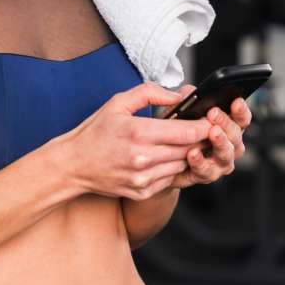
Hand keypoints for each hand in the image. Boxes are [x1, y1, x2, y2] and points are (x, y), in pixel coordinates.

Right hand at [60, 82, 212, 200]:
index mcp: (138, 132)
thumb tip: (179, 95)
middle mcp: (142, 158)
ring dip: (189, 154)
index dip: (204, 126)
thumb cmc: (95, 132)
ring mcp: (143, 178)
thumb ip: (150, 92)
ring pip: (182, 166)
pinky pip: (170, 179)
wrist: (73, 165)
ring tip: (188, 142)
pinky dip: (173, 168)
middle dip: (202, 139)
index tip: (211, 119)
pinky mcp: (142, 192)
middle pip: (189, 150)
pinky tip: (168, 157)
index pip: (186, 132)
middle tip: (207, 129)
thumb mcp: (118, 102)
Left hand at [168, 85, 253, 188]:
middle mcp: (229, 144)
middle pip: (236, 135)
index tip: (236, 101)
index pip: (241, 118)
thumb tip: (189, 92)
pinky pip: (207, 170)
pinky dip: (200, 162)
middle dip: (226, 123)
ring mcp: (220, 161)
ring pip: (226, 154)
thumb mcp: (181, 107)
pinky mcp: (206, 175)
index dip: (241, 110)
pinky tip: (193, 153)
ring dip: (220, 143)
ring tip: (211, 132)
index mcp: (228, 125)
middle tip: (214, 113)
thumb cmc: (177, 128)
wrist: (164, 157)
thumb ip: (188, 97)